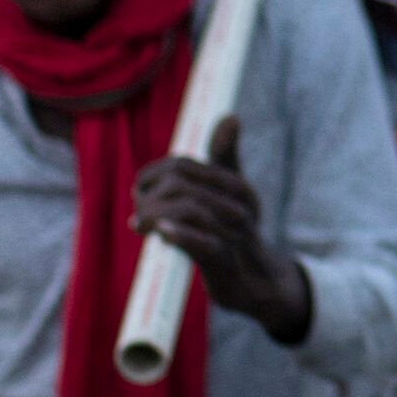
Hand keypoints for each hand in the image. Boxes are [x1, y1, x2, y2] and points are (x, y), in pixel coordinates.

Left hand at [134, 114, 311, 345]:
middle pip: (181, 185)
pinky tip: (160, 234)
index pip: (182, 166)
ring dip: (154, 216)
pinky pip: (202, 244)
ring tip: (140, 226)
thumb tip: (231, 116)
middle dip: (150, 196)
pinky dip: (179, 235)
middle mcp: (237, 205)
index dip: (153, 174)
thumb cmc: (238, 231)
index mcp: (234, 185)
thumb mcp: (233, 192)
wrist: (258, 280)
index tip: (141, 189)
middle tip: (138, 211)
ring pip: (188, 210)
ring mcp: (233, 234)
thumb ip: (225, 156)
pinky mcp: (226, 263)